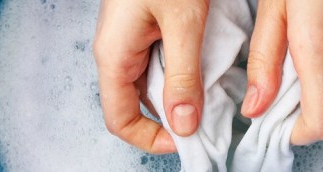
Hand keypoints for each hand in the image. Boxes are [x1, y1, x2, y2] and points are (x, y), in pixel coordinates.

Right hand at [93, 0, 208, 153]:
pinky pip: (156, 65)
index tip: (185, 139)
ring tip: (208, 91)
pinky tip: (201, 67)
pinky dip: (179, 74)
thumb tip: (184, 124)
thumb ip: (183, 75)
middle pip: (136, 105)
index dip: (151, 138)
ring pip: (149, 86)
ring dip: (177, 94)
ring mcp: (127, 43)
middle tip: (204, 116)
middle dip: (170, 117)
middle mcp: (116, 54)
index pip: (120, 120)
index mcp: (115, 57)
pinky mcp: (141, 32)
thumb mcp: (183, 24)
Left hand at [241, 0, 322, 144]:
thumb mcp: (273, 6)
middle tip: (285, 59)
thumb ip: (265, 60)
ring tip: (306, 31)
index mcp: (320, 47)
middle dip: (300, 91)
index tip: (280, 125)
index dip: (299, 134)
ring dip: (318, 69)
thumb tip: (256, 106)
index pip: (321, 121)